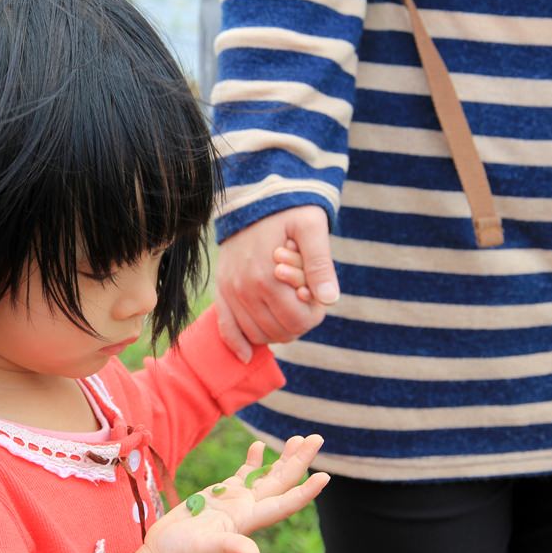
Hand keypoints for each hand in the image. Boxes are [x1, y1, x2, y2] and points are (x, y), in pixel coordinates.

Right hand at [129, 436, 329, 552]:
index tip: (325, 476)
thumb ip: (230, 548)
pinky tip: (260, 446)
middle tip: (317, 437)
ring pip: (267, 476)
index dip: (306, 491)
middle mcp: (249, 509)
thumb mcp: (206, 549)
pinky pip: (244, 474)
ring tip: (298, 438)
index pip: (284, 503)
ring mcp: (236, 501)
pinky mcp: (221, 495)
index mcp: (249, 519)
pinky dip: (254, 460)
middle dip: (300, 460)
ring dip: (283, 458)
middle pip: (282, 482)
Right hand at [216, 205, 338, 361]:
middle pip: (278, 331)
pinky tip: (247, 356)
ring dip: (276, 330)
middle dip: (298, 323)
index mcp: (268, 277)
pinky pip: (225, 327)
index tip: (318, 300)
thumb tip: (329, 299)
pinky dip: (237, 344)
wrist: (254, 196)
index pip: (297, 320)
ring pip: (257, 334)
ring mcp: (230, 292)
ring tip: (287, 307)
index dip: (314, 316)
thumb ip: (320, 264)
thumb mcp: (311, 227)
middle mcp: (245, 289)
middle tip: (305, 303)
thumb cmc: (288, 210)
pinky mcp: (222, 291)